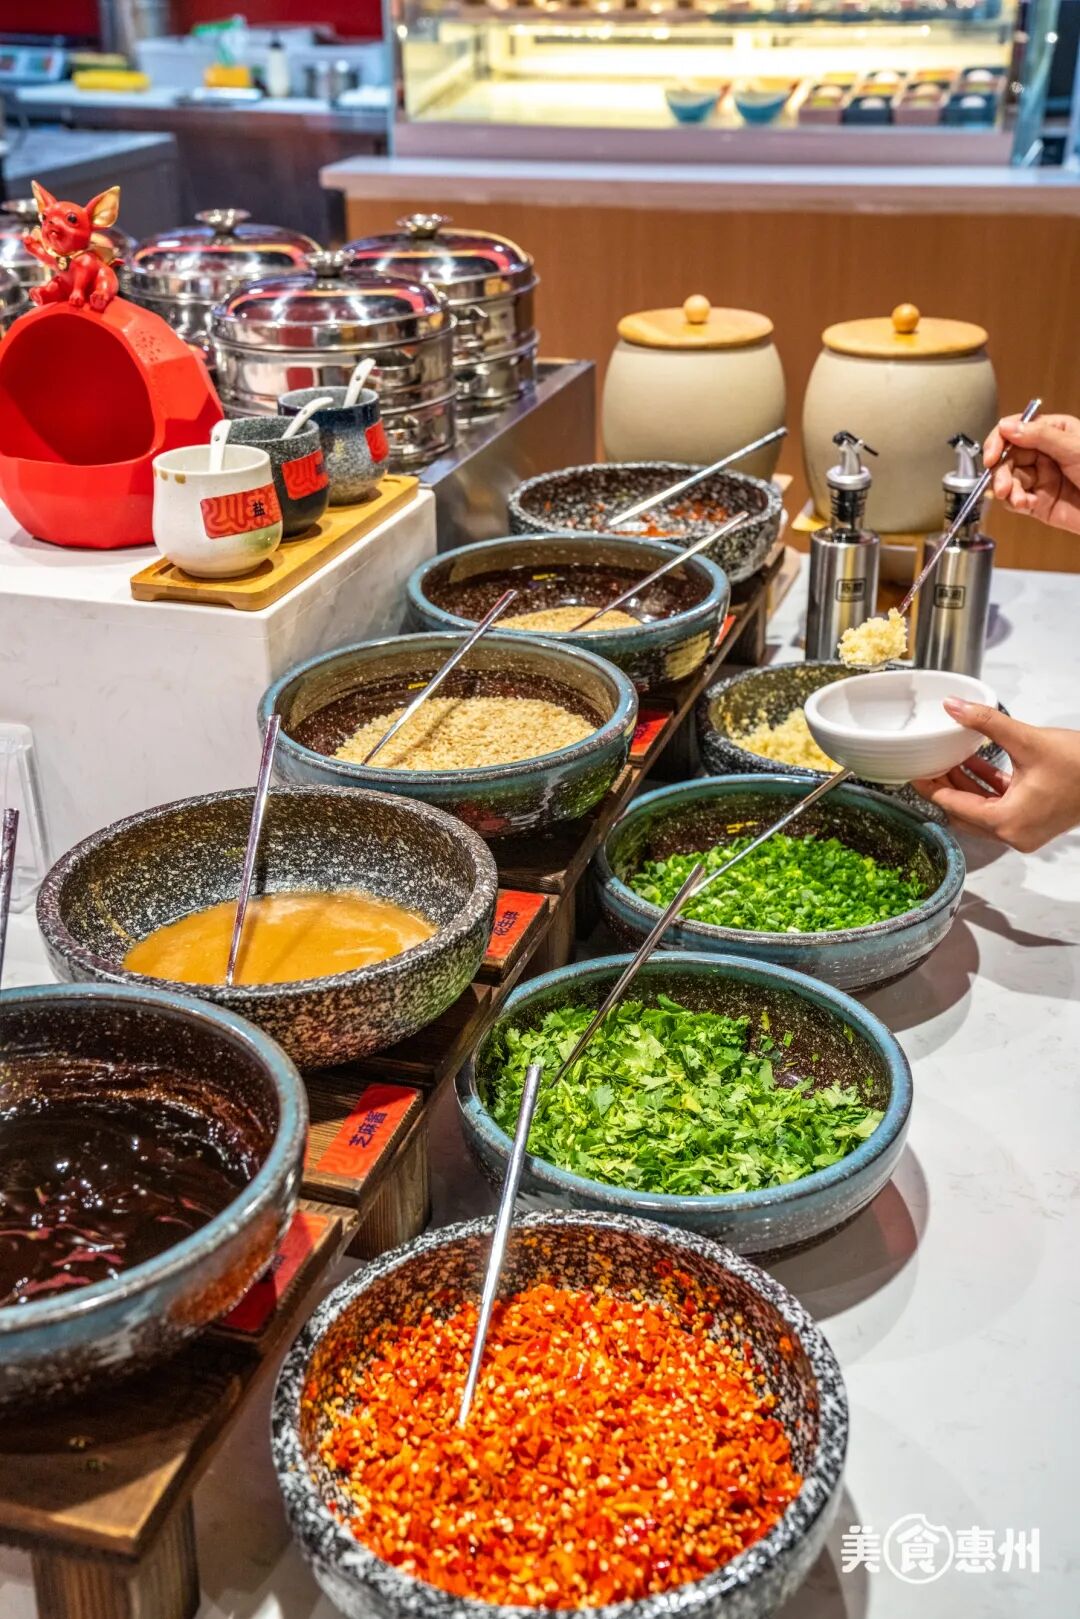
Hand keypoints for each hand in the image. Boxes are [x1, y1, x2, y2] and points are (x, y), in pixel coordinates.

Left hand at [912, 700, 1079, 852]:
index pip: (954, 806)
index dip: (930, 787)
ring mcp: (1024, 830)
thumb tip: (953, 706)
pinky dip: (986, 787)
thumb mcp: (1027, 740)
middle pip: (964, 812)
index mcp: (1007, 822)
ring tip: (945, 759)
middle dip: (944, 787)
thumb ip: (985, 723)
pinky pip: (1000, 805)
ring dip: (964, 785)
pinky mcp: (1034, 821)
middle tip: (925, 764)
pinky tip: (973, 762)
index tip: (912, 773)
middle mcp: (1013, 834)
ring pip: (981, 809)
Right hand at [984, 413, 1079, 535]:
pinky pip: (1015, 500)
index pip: (1015, 430)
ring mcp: (1041, 479)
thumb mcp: (1074, 447)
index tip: (992, 456)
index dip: (999, 441)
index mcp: (1053, 432)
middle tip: (1001, 485)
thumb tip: (1008, 426)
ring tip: (1014, 498)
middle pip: (1007, 457)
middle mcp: (1044, 454)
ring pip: (1007, 480)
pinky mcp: (1039, 502)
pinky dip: (1015, 503)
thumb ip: (1040, 436)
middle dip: (1000, 471)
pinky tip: (1024, 504)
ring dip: (1006, 490)